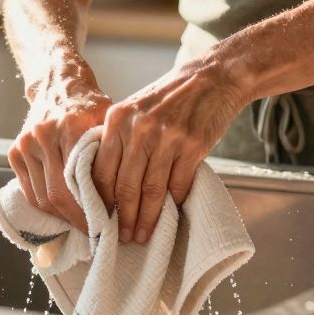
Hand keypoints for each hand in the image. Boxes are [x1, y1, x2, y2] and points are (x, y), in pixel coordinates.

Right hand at [8, 58, 111, 233]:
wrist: (59, 82)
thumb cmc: (90, 104)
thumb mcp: (108, 120)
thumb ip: (114, 152)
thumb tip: (130, 196)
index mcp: (71, 125)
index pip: (82, 181)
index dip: (94, 208)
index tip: (109, 225)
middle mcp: (44, 134)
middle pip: (59, 193)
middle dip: (78, 219)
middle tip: (96, 234)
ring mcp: (26, 142)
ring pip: (42, 196)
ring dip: (62, 217)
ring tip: (82, 227)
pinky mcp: (14, 150)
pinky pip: (29, 190)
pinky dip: (46, 206)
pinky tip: (63, 213)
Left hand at [92, 60, 248, 244]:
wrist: (213, 77)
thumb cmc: (171, 96)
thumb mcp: (135, 108)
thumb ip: (119, 138)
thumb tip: (106, 183)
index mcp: (117, 119)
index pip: (101, 170)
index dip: (100, 201)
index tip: (101, 220)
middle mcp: (139, 128)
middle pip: (124, 186)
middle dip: (122, 218)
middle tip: (121, 237)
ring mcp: (167, 138)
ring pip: (150, 190)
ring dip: (146, 218)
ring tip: (142, 234)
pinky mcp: (193, 146)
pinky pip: (178, 184)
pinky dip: (173, 202)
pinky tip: (170, 212)